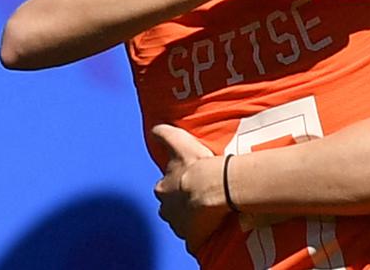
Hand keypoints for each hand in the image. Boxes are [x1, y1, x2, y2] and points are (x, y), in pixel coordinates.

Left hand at [151, 124, 228, 253]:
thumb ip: (163, 133)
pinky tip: (209, 230)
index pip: (164, 189)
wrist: (216, 187)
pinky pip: (194, 241)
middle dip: (180, 205)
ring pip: (182, 224)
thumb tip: (153, 128)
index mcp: (162, 189)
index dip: (175, 186)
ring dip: (190, 220)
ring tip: (206, 212)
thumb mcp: (178, 141)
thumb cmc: (197, 165)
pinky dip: (199, 237)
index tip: (187, 183)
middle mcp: (166, 210)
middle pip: (171, 209)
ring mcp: (179, 227)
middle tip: (197, 198)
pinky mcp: (192, 240)